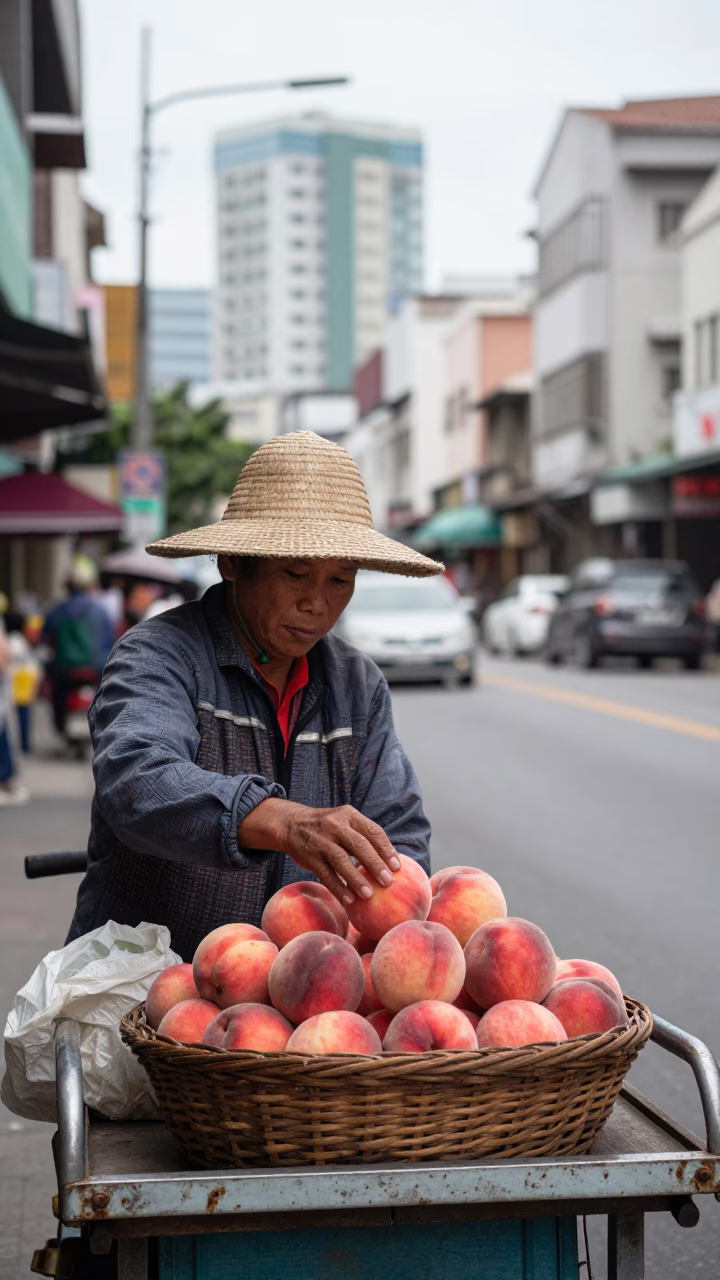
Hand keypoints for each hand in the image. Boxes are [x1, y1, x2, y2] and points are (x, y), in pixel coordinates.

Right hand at [238, 798, 400, 905]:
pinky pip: (325, 874)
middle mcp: (335, 825)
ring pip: (341, 859)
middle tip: (387, 882)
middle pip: (359, 845)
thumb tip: (391, 863)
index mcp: (349, 815)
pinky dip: (338, 888)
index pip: (373, 831)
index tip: (396, 867)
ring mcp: (321, 840)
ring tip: (368, 895)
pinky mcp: (309, 856)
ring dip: (356, 879)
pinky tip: (348, 900)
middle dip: (375, 864)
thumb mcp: (344, 821)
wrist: (291, 824)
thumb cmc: (328, 828)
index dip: (386, 849)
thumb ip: (363, 836)